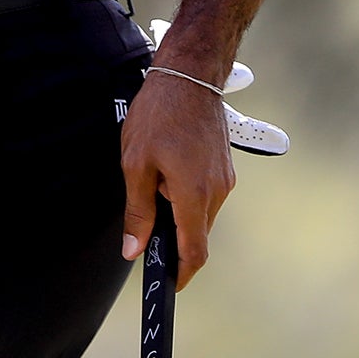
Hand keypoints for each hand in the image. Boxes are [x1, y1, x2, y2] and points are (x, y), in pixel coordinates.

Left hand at [120, 67, 235, 289]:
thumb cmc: (160, 112)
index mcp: (194, 195)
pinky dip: (186, 192)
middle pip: (197, 232)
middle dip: (173, 233)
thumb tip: (134, 248)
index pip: (195, 252)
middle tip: (145, 219)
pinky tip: (167, 165)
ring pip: (201, 211)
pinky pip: (206, 192)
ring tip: (153, 175)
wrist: (189, 74)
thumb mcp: (135, 163)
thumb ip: (137, 210)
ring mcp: (224, 177)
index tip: (167, 284)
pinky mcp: (224, 165)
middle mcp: (217, 191)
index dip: (180, 274)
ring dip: (178, 208)